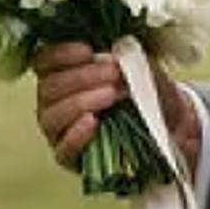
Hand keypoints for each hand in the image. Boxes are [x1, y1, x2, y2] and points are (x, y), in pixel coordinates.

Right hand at [33, 41, 195, 172]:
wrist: (164, 128)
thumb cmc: (142, 93)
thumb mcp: (139, 69)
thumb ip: (127, 58)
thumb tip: (119, 50)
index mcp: (61, 75)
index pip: (44, 61)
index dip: (61, 54)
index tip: (88, 50)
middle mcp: (52, 103)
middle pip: (49, 88)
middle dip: (81, 77)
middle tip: (113, 73)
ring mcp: (57, 132)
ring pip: (52, 117)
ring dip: (80, 102)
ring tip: (110, 95)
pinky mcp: (68, 158)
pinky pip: (63, 149)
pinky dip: (76, 135)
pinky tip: (94, 122)